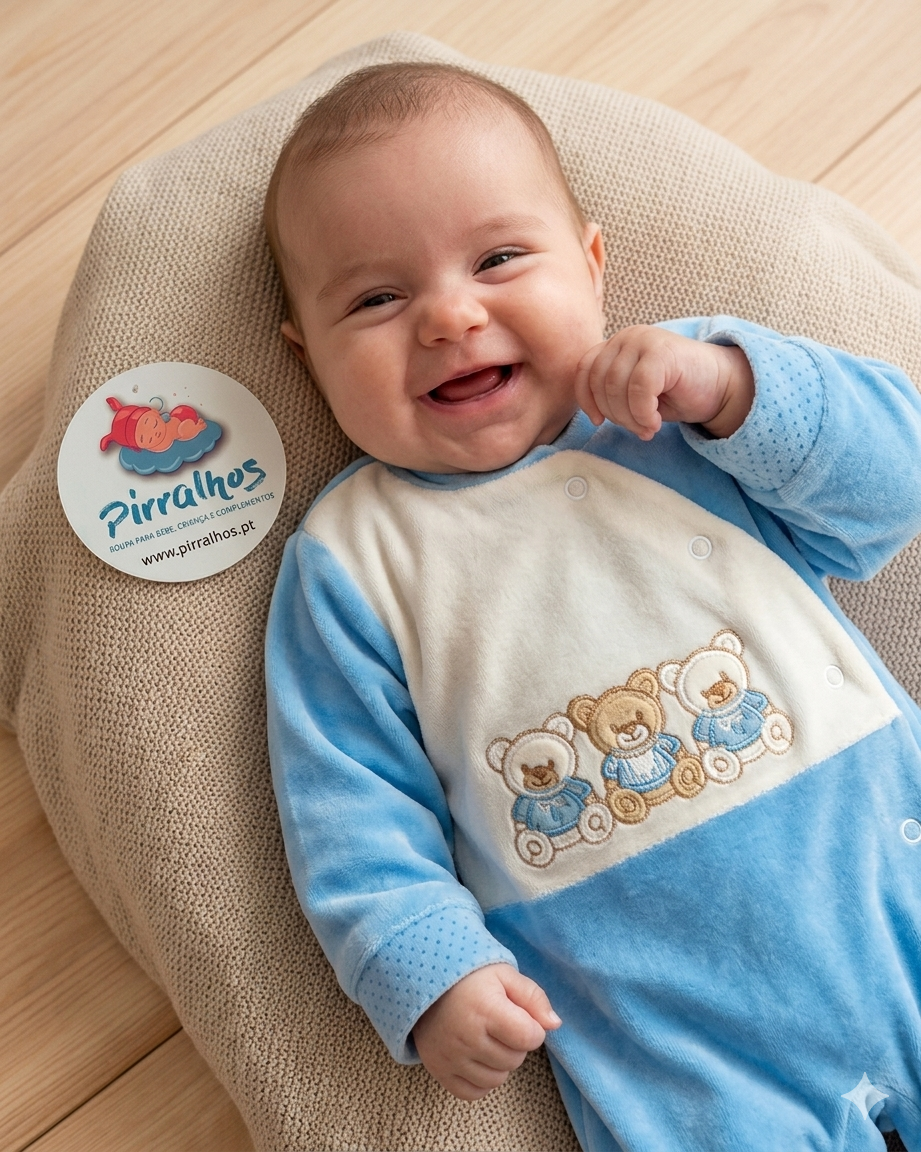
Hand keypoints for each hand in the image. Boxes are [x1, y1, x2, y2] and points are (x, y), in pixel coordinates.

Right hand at [412, 963, 560, 1100]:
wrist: (423, 980)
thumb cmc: (469, 976)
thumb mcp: (504, 974)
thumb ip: (533, 997)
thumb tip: (554, 1025)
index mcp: (486, 1009)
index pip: (530, 1038)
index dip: (532, 1027)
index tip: (519, 1015)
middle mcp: (467, 1037)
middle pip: (515, 1060)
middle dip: (515, 1043)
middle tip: (499, 1023)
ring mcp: (451, 1057)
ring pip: (497, 1079)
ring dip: (499, 1062)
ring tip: (486, 1038)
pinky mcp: (439, 1070)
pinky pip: (474, 1092)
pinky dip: (481, 1079)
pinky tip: (476, 1056)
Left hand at [575, 325, 754, 439]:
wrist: (719, 386)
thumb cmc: (676, 393)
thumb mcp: (634, 393)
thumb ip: (611, 393)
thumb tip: (593, 413)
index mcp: (616, 345)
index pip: (584, 370)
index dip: (586, 400)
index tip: (598, 421)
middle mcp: (627, 337)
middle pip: (599, 382)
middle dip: (615, 415)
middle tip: (638, 429)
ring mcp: (644, 340)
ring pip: (616, 387)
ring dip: (630, 417)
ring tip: (648, 428)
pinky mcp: (662, 352)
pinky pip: (639, 389)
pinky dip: (643, 413)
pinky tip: (656, 422)